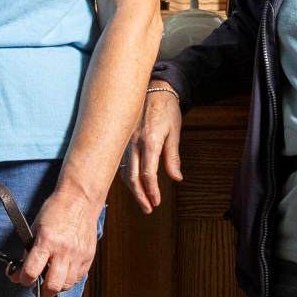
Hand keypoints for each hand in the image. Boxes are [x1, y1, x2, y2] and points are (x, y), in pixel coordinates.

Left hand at [10, 184, 99, 296]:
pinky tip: (62, 273)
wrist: (79, 199)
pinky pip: (78, 278)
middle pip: (52, 286)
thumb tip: (15, 274)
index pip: (31, 271)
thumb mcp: (34, 228)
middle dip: (42, 292)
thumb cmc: (55, 211)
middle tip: (37, 289)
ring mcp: (78, 255)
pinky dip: (68, 280)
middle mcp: (63, 250)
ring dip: (56, 286)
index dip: (23, 280)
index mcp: (46, 241)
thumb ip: (26, 253)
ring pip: (66, 285)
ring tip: (50, 280)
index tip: (22, 279)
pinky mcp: (88, 257)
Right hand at [126, 83, 183, 213]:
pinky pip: (120, 163)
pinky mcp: (121, 140)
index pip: (147, 173)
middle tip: (148, 209)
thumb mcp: (174, 132)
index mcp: (149, 141)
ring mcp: (125, 142)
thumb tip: (176, 178)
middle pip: (132, 177)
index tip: (156, 202)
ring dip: (132, 189)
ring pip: (124, 171)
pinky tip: (132, 184)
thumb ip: (172, 156)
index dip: (151, 191)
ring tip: (142, 201)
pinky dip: (125, 177)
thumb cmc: (166, 108)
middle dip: (140, 196)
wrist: (153, 87)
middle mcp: (133, 143)